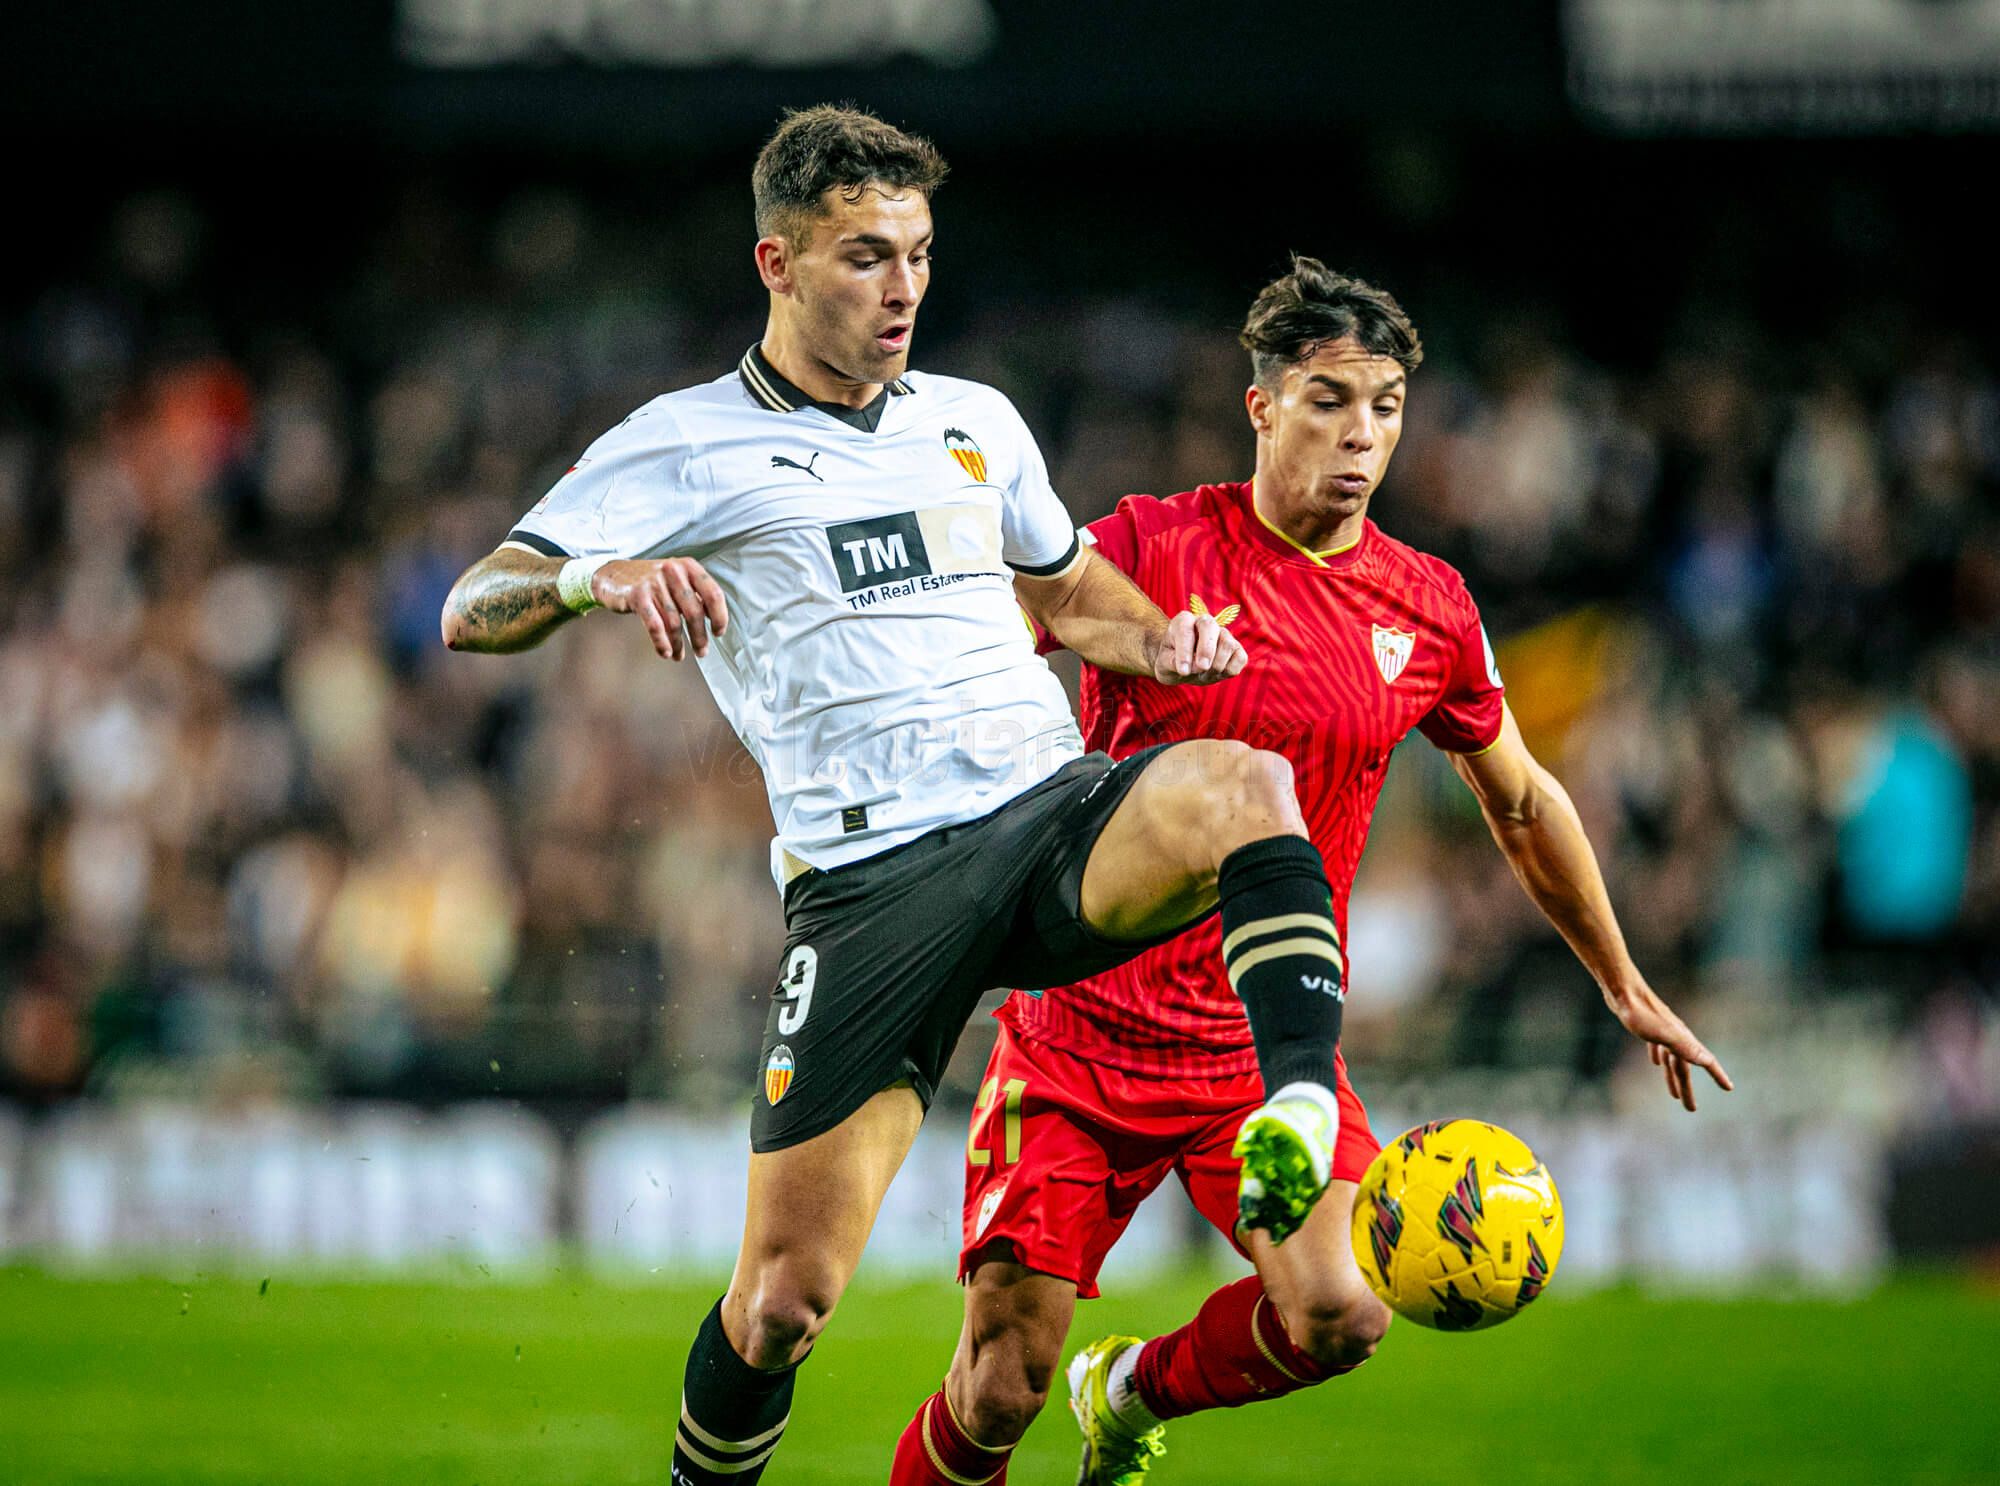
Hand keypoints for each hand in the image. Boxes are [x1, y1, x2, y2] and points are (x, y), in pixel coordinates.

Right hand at [591, 557, 729, 659]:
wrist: (613, 575)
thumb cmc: (651, 581)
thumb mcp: (676, 579)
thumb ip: (695, 595)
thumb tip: (715, 620)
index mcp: (688, 566)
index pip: (713, 594)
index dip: (720, 617)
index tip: (718, 632)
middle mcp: (674, 571)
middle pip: (695, 612)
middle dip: (700, 637)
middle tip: (701, 651)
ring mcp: (654, 582)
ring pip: (674, 622)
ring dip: (679, 644)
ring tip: (679, 655)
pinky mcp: (637, 595)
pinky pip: (655, 625)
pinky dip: (662, 643)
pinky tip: (666, 652)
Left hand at [1151, 610, 1246, 685]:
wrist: (1184, 667)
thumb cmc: (1171, 661)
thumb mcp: (1164, 664)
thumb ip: (1173, 663)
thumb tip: (1195, 666)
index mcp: (1183, 621)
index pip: (1185, 629)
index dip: (1185, 650)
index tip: (1183, 670)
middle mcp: (1205, 622)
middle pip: (1210, 627)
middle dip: (1206, 649)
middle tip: (1201, 668)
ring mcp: (1223, 634)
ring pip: (1227, 644)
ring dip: (1216, 665)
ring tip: (1203, 674)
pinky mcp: (1236, 649)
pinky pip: (1240, 658)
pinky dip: (1229, 670)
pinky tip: (1216, 673)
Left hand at [1609, 979, 1733, 1111]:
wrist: (1620, 989)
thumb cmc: (1639, 1012)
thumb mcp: (1662, 1034)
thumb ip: (1684, 1047)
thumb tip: (1708, 1061)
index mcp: (1682, 1039)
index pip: (1705, 1060)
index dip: (1718, 1075)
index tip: (1729, 1088)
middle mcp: (1675, 1036)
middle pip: (1684, 1067)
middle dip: (1687, 1088)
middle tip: (1691, 1108)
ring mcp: (1661, 1031)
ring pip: (1671, 1059)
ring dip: (1673, 1077)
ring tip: (1673, 1095)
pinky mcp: (1646, 1026)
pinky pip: (1658, 1047)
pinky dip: (1660, 1057)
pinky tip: (1656, 1063)